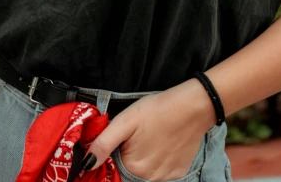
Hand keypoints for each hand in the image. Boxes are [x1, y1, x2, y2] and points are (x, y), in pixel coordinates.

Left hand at [80, 78, 215, 181]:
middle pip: (128, 172)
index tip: (119, 142)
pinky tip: (162, 142)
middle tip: (137, 136)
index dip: (111, 157)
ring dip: (142, 160)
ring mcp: (166, 178)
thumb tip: (86, 164)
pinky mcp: (179, 173)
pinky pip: (161, 172)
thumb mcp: (126, 120)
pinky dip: (158, 160)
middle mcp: (150, 179)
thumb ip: (104, 143)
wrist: (195, 106)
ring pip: (144, 173)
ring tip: (150, 136)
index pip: (112, 171)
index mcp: (133, 168)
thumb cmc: (157, 109)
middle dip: (127, 157)